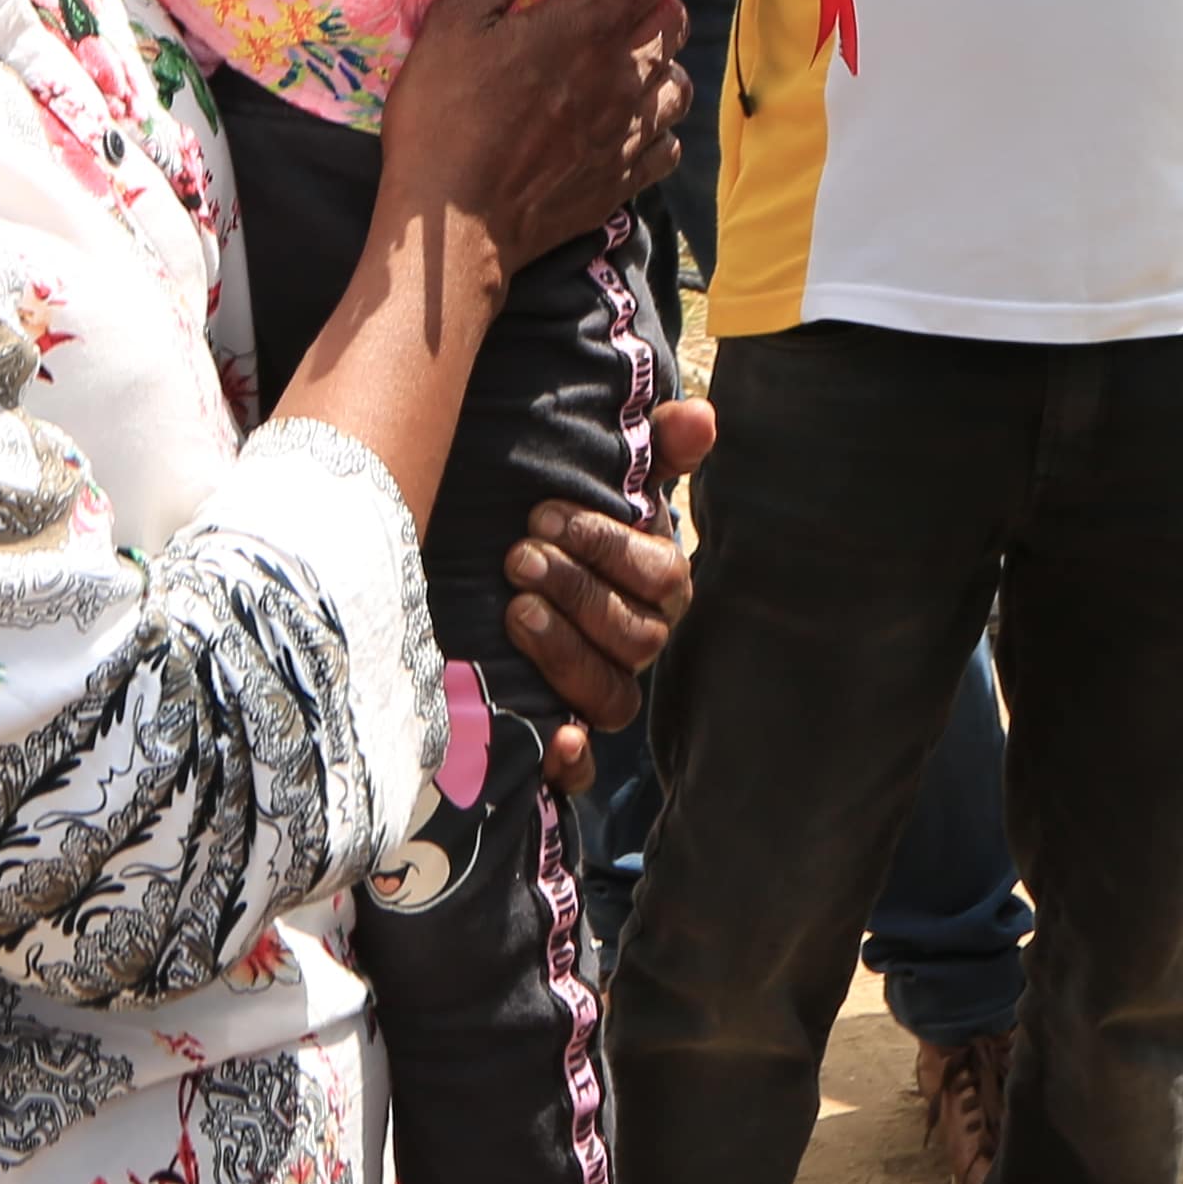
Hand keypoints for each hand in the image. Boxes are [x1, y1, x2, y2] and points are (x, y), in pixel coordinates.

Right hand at [377, 0, 689, 268]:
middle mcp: (629, 73)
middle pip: (674, 14)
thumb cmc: (447, 119)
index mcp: (592, 25)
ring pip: (679, 78)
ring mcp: (634, 131)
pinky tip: (615, 121)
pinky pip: (668, 140)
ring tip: (610, 61)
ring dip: (654, 59)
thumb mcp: (454, 24)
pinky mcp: (627, 179)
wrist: (456, 230)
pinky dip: (652, 123)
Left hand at [508, 396, 714, 795]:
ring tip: (514, 610)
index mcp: (653, 584)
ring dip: (567, 655)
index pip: (661, 577)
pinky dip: (571, 759)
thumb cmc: (551, 517)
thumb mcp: (600, 474)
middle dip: (578, 593)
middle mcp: (634, 642)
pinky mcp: (556, 732)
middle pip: (636, 638)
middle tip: (517, 556)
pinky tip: (554, 738)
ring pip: (612, 697)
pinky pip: (582, 767)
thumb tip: (701, 416)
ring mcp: (597, 690)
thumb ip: (653, 446)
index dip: (608, 547)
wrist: (481, 563)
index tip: (543, 513)